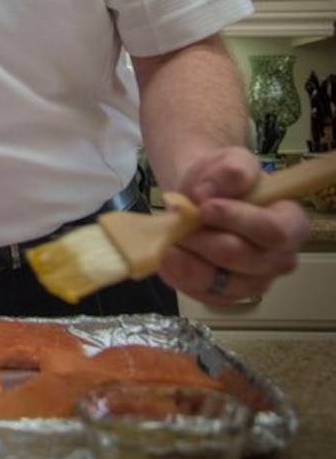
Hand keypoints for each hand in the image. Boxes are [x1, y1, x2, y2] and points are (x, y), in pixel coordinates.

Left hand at [157, 147, 310, 304]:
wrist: (202, 197)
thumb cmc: (225, 182)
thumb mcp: (232, 162)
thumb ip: (230, 171)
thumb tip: (205, 193)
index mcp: (291, 226)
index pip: (273, 232)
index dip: (238, 220)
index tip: (205, 207)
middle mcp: (278, 261)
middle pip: (243, 259)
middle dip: (206, 239)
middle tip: (181, 221)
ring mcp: (252, 283)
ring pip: (220, 283)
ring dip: (190, 261)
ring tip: (170, 240)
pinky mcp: (224, 296)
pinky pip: (201, 293)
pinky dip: (179, 275)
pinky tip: (167, 256)